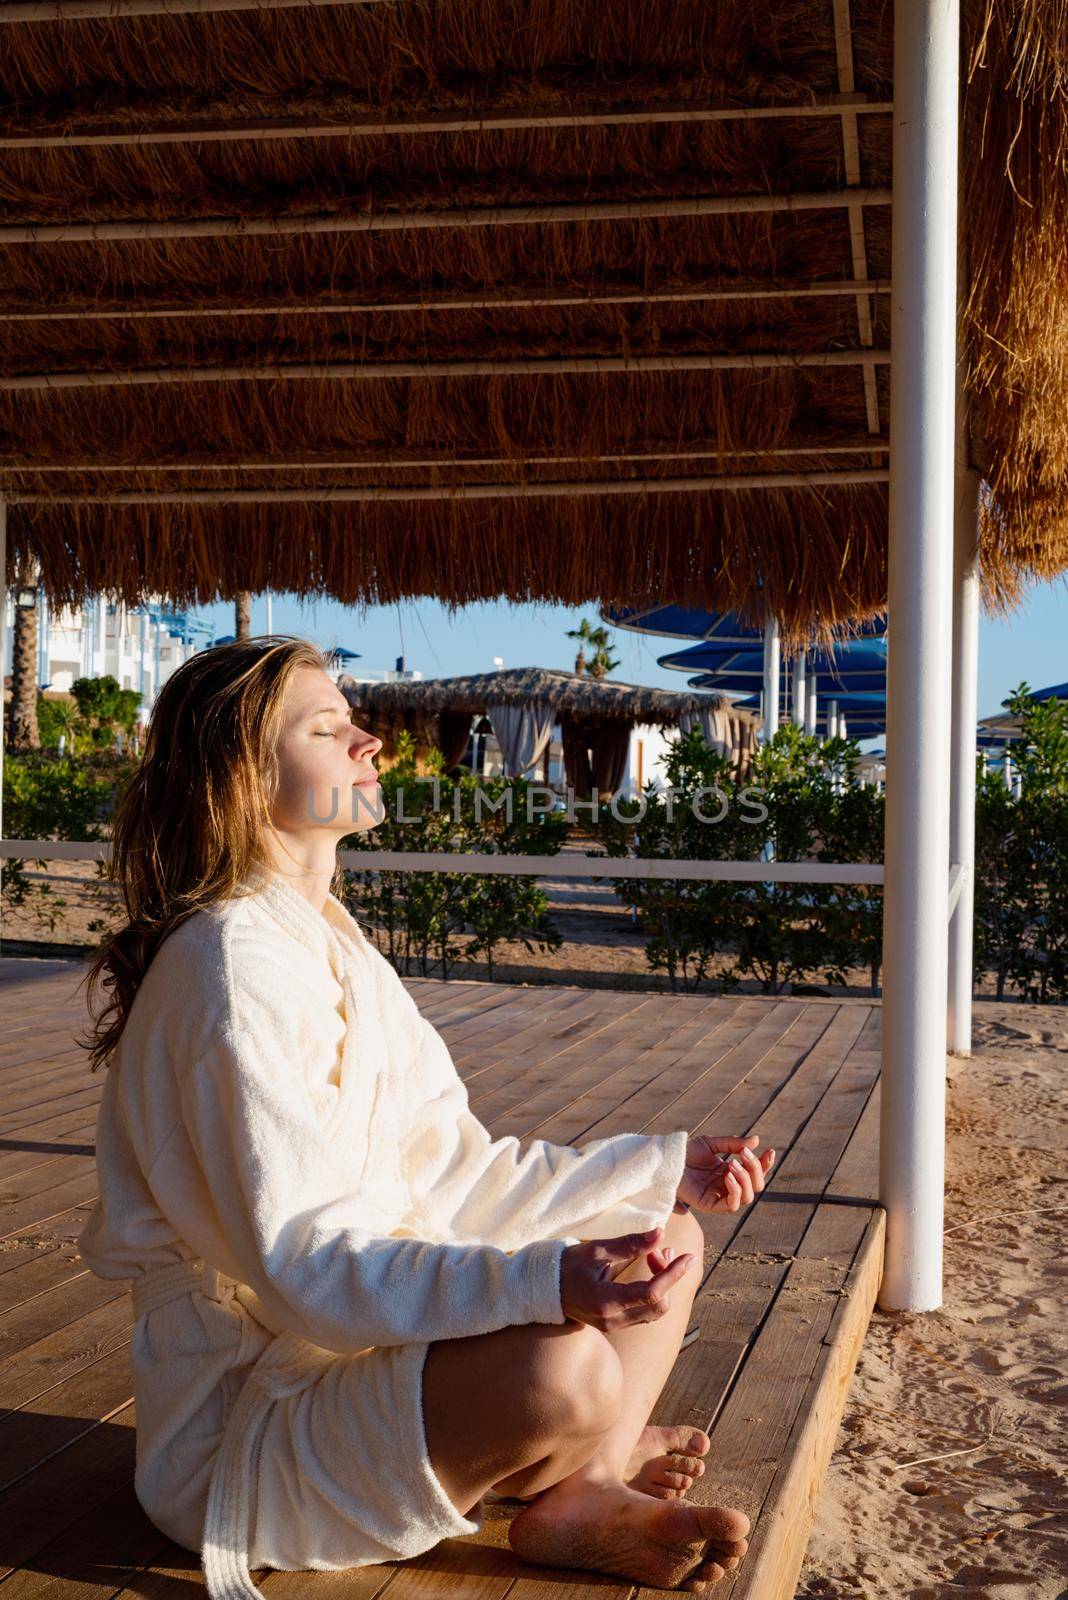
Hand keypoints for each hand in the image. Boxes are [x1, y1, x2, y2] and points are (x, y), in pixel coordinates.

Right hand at [559, 1228, 695, 1331]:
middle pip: (659, 1306)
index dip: (673, 1275)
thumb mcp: (597, 1250)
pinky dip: (654, 1292)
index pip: (651, 1293)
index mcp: (606, 1301)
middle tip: (661, 1250)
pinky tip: (650, 1270)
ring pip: (655, 1311)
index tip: (687, 1257)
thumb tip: (660, 1233)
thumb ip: (630, 1244)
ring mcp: (615, 1326)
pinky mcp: (616, 1324)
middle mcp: (613, 1320)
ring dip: (663, 1285)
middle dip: (668, 1278)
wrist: (547, 1289)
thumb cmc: (568, 1265)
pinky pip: (645, 1312)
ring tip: (657, 1256)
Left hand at [676, 1134, 774, 1213]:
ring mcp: (720, 1196)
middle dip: (755, 1170)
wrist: (667, 1159)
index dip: (765, 1164)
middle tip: (743, 1154)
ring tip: (733, 1163)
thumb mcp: (712, 1143)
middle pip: (756, 1186)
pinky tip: (727, 1175)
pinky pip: (731, 1206)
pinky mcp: (710, 1205)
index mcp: (731, 1172)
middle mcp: (728, 1186)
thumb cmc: (687, 1152)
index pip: (756, 1173)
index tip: (769, 1150)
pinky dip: (734, 1191)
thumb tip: (757, 1140)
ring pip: (747, 1197)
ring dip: (745, 1180)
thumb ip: (733, 1144)